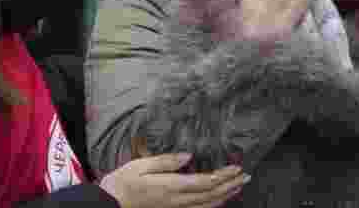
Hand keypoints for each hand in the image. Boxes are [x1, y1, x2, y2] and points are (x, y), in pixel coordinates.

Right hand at [99, 153, 249, 207]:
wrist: (112, 201)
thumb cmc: (125, 180)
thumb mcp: (142, 164)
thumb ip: (167, 160)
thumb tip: (188, 156)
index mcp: (170, 186)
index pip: (204, 182)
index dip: (222, 176)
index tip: (236, 168)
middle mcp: (176, 200)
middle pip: (210, 195)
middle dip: (230, 185)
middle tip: (246, 176)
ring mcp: (176, 207)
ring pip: (207, 205)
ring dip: (226, 195)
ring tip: (239, 186)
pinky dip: (214, 204)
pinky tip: (220, 199)